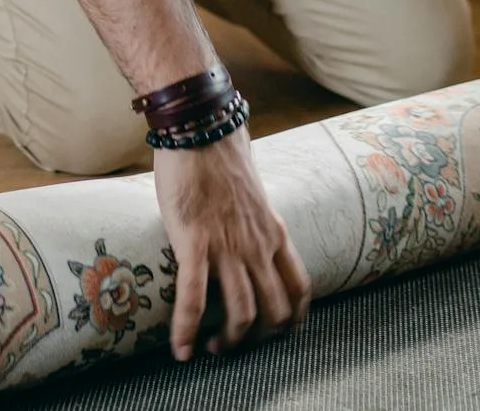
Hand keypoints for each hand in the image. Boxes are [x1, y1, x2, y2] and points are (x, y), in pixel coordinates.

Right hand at [152, 130, 309, 359]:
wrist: (200, 127)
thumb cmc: (218, 151)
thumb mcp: (250, 189)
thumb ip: (251, 213)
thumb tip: (242, 216)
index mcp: (273, 230)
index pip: (299, 285)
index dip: (295, 317)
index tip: (285, 333)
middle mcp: (258, 245)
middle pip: (276, 309)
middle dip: (260, 339)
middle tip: (238, 346)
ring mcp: (229, 247)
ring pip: (243, 313)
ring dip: (229, 342)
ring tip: (212, 351)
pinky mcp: (195, 243)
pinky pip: (193, 298)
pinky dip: (186, 330)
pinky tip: (180, 350)